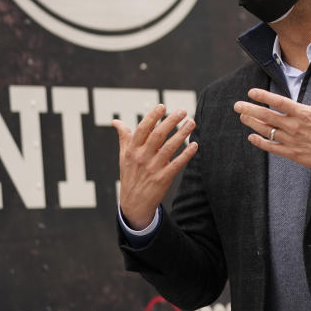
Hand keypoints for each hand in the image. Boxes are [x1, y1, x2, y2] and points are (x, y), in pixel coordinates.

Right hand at [113, 104, 197, 229]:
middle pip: (157, 135)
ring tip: (191, 123)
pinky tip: (195, 145)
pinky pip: (176, 164)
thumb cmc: (130, 175)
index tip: (162, 106)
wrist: (133, 204)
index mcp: (132, 150)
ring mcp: (153, 168)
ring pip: (169, 147)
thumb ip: (124, 137)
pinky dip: (186, 154)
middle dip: (171, 121)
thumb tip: (115, 121)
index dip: (152, 117)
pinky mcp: (163, 179)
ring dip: (182, 134)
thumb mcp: (123, 156)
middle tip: (183, 111)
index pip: (142, 129)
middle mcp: (142, 157)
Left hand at [233, 66, 310, 176]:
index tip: (251, 92)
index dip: (263, 96)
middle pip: (267, 116)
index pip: (279, 102)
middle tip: (236, 105)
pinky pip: (272, 148)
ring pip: (267, 131)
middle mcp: (295, 127)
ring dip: (253, 124)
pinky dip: (260, 142)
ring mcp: (292, 141)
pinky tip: (252, 137)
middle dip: (250, 110)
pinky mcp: (293, 154)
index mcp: (304, 113)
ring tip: (242, 117)